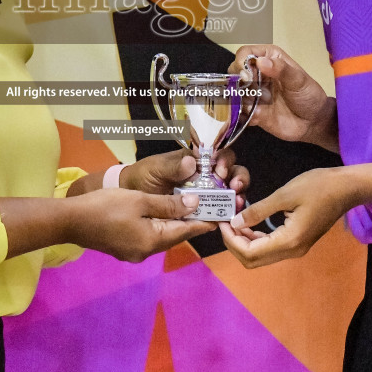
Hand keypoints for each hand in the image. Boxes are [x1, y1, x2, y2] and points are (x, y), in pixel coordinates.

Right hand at [66, 189, 212, 262]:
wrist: (70, 221)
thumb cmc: (105, 207)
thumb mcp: (140, 200)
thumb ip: (168, 204)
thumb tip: (194, 205)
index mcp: (152, 241)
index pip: (185, 231)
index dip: (203, 222)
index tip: (219, 215)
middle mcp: (146, 252)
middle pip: (174, 235)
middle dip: (189, 221)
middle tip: (206, 206)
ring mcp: (133, 253)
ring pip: (162, 237)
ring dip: (173, 223)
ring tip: (187, 207)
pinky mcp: (124, 249)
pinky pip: (148, 237)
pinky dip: (158, 226)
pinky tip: (160, 214)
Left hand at [120, 149, 250, 202]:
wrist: (132, 200)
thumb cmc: (143, 177)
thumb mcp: (155, 168)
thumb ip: (173, 166)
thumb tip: (192, 162)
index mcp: (196, 160)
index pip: (219, 154)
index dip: (225, 160)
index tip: (220, 171)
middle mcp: (205, 175)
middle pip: (232, 172)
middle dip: (238, 177)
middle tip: (234, 186)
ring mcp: (205, 194)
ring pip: (230, 192)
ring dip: (237, 196)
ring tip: (236, 202)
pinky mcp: (202, 212)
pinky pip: (218, 212)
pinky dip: (226, 214)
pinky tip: (226, 217)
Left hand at [218, 167, 355, 267]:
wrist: (347, 188)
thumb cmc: (319, 187)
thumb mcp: (285, 194)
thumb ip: (259, 210)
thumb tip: (235, 221)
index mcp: (289, 241)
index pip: (250, 252)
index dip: (231, 240)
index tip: (221, 222)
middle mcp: (292, 251)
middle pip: (253, 260)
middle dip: (234, 243)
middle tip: (224, 222)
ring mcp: (296, 248)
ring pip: (261, 255)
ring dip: (244, 241)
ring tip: (234, 219)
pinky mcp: (298, 242)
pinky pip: (270, 247)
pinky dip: (255, 238)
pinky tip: (249, 222)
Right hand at [230, 45, 336, 148]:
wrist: (313, 122)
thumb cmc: (309, 96)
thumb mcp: (299, 80)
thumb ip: (281, 70)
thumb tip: (261, 61)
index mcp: (269, 59)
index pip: (245, 53)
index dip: (241, 62)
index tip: (246, 75)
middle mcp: (257, 74)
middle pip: (234, 71)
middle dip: (237, 81)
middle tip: (250, 91)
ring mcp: (253, 93)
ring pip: (233, 92)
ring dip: (239, 99)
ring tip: (255, 106)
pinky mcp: (251, 110)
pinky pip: (238, 111)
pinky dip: (242, 114)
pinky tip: (256, 116)